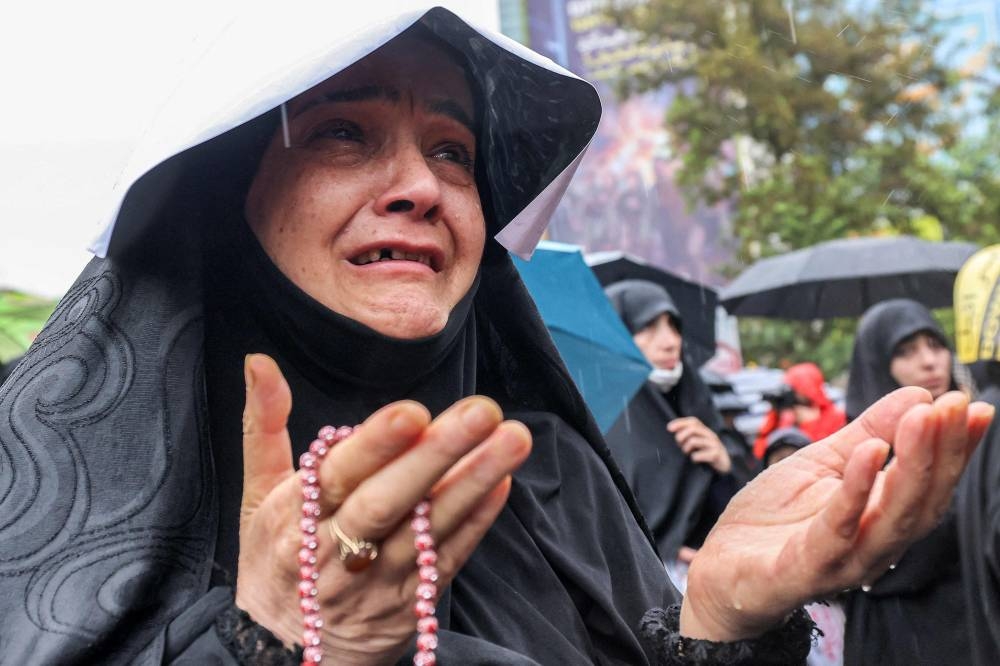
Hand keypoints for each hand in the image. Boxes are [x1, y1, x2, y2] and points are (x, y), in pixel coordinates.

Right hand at [235, 354, 531, 664]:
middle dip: (438, 454)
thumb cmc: (274, 557)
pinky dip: (477, 520)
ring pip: (429, 528)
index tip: (413, 412)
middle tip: (482, 411)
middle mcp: (336, 552)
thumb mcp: (255, 495)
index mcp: (293, 517)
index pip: (338, 476)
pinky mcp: (410, 603)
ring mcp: (378, 581)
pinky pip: (449, 557)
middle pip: (388, 501)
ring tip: (514, 438)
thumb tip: (259, 361)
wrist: (280, 651)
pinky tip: (502, 482)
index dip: (375, 446)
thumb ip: (264, 425)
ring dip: (474, 480)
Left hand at [668, 417, 731, 473]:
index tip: (669, 428)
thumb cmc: (707, 452)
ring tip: (686, 452)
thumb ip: (687, 436)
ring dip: (686, 447)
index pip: (693, 421)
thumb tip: (672, 431)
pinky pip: (702, 454)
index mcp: (704, 430)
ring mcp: (714, 444)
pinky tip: (694, 459)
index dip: (680, 422)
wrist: (724, 465)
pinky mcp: (717, 454)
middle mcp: (710, 435)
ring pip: (694, 440)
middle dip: (681, 435)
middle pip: (693, 428)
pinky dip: (695, 457)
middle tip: (678, 444)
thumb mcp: (697, 442)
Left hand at [679, 389, 992, 641]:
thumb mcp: (822, 463)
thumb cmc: (773, 518)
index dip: (957, 447)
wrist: (721, 567)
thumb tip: (918, 394)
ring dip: (912, 466)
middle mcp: (874, 544)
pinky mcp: (804, 569)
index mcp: (882, 518)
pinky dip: (856, 491)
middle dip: (943, 451)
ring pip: (892, 518)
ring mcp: (843, 561)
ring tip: (923, 418)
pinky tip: (869, 452)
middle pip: (922, 500)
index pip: (931, 482)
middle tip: (954, 404)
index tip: (975, 405)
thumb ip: (867, 432)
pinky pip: (836, 531)